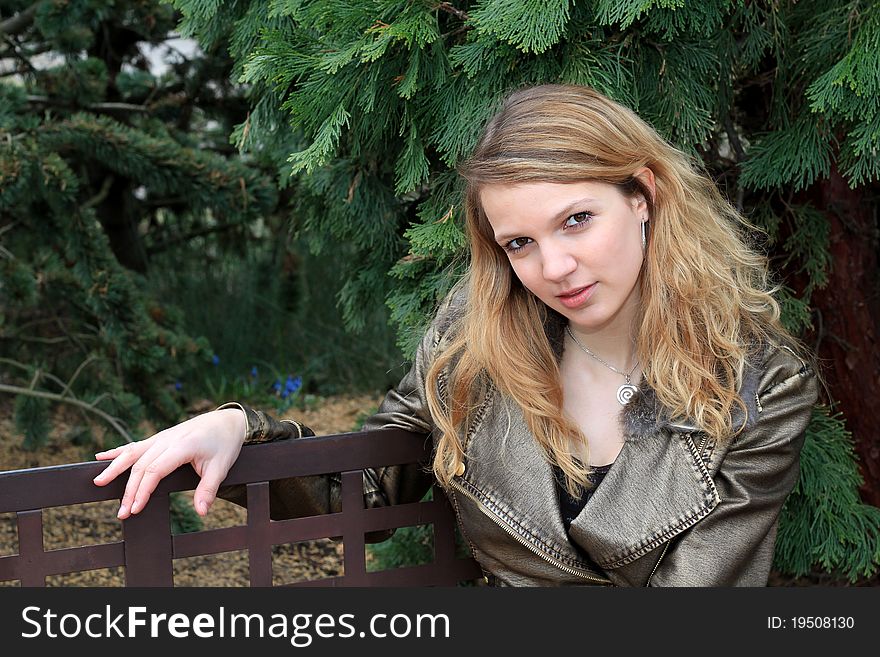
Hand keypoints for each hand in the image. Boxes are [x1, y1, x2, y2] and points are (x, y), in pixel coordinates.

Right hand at [93, 408, 246, 518]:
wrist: (228, 420)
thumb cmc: (225, 443)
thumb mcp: (222, 467)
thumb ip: (209, 489)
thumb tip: (202, 512)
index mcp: (182, 446)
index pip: (154, 471)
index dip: (142, 491)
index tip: (135, 509)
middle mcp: (167, 439)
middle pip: (140, 466)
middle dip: (128, 491)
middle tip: (121, 513)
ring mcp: (162, 437)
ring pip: (133, 453)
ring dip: (115, 469)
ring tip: (98, 483)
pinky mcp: (160, 437)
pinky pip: (136, 444)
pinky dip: (118, 451)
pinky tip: (100, 457)